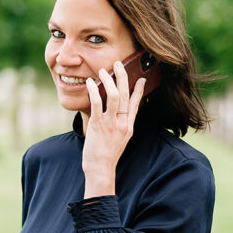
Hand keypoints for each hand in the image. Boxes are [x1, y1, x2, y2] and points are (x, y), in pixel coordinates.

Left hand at [83, 60, 145, 188]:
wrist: (100, 168)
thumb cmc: (106, 155)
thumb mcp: (120, 139)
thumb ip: (121, 125)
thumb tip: (119, 114)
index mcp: (128, 126)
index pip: (136, 104)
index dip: (139, 90)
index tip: (142, 78)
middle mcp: (122, 123)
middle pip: (125, 95)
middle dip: (123, 77)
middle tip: (119, 64)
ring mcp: (110, 124)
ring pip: (113, 96)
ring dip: (109, 80)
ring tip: (104, 70)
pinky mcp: (98, 125)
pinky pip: (97, 103)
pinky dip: (94, 90)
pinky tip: (90, 82)